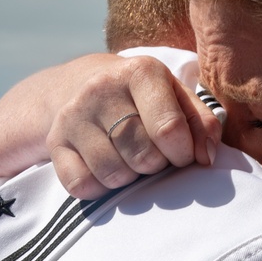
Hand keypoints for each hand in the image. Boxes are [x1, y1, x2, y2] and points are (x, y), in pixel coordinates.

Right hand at [45, 54, 221, 197]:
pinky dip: (99, 189)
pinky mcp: (55, 141)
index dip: (183, 153)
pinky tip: (106, 168)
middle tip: (154, 155)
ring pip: (113, 173)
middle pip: (143, 155)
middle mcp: (101, 88)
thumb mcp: (178, 97)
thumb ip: (203, 123)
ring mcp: (73, 115)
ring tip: (131, 159)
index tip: (182, 154)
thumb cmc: (146, 97)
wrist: (83, 85)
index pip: (169, 130)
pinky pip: (81, 186)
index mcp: (140, 71)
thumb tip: (207, 158)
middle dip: (157, 165)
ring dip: (130, 178)